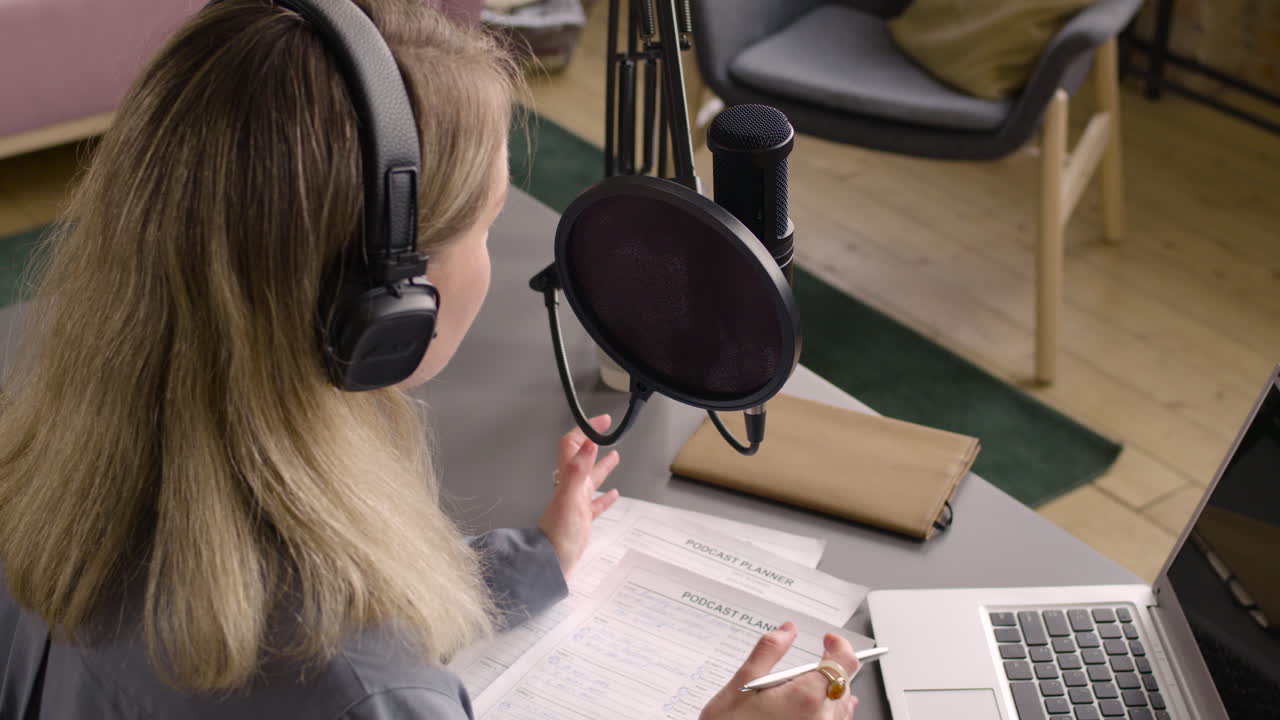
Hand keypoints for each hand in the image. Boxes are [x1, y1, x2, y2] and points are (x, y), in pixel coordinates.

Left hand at [537, 414, 620, 578]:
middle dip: (595, 443)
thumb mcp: (570, 498)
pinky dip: (605, 498)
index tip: (602, 421)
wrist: (549, 564)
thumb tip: (587, 443)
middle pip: (582, 459)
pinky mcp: (581, 521)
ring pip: (591, 480)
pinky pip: (595, 505)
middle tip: (607, 431)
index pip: (573, 445)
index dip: (586, 430)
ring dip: (602, 466)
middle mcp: (570, 488)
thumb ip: (578, 470)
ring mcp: (576, 504)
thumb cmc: (557, 534)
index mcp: (567, 479)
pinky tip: (613, 495)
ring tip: (615, 456)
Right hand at [700, 622, 859, 719]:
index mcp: (806, 698)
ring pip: (841, 705)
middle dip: (829, 668)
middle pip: (843, 682)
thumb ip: (768, 652)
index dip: (839, 644)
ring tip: (809, 685)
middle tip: (809, 664)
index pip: (844, 661)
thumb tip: (786, 631)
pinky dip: (828, 711)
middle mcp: (822, 719)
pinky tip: (813, 708)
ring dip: (831, 690)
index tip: (828, 640)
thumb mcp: (742, 685)